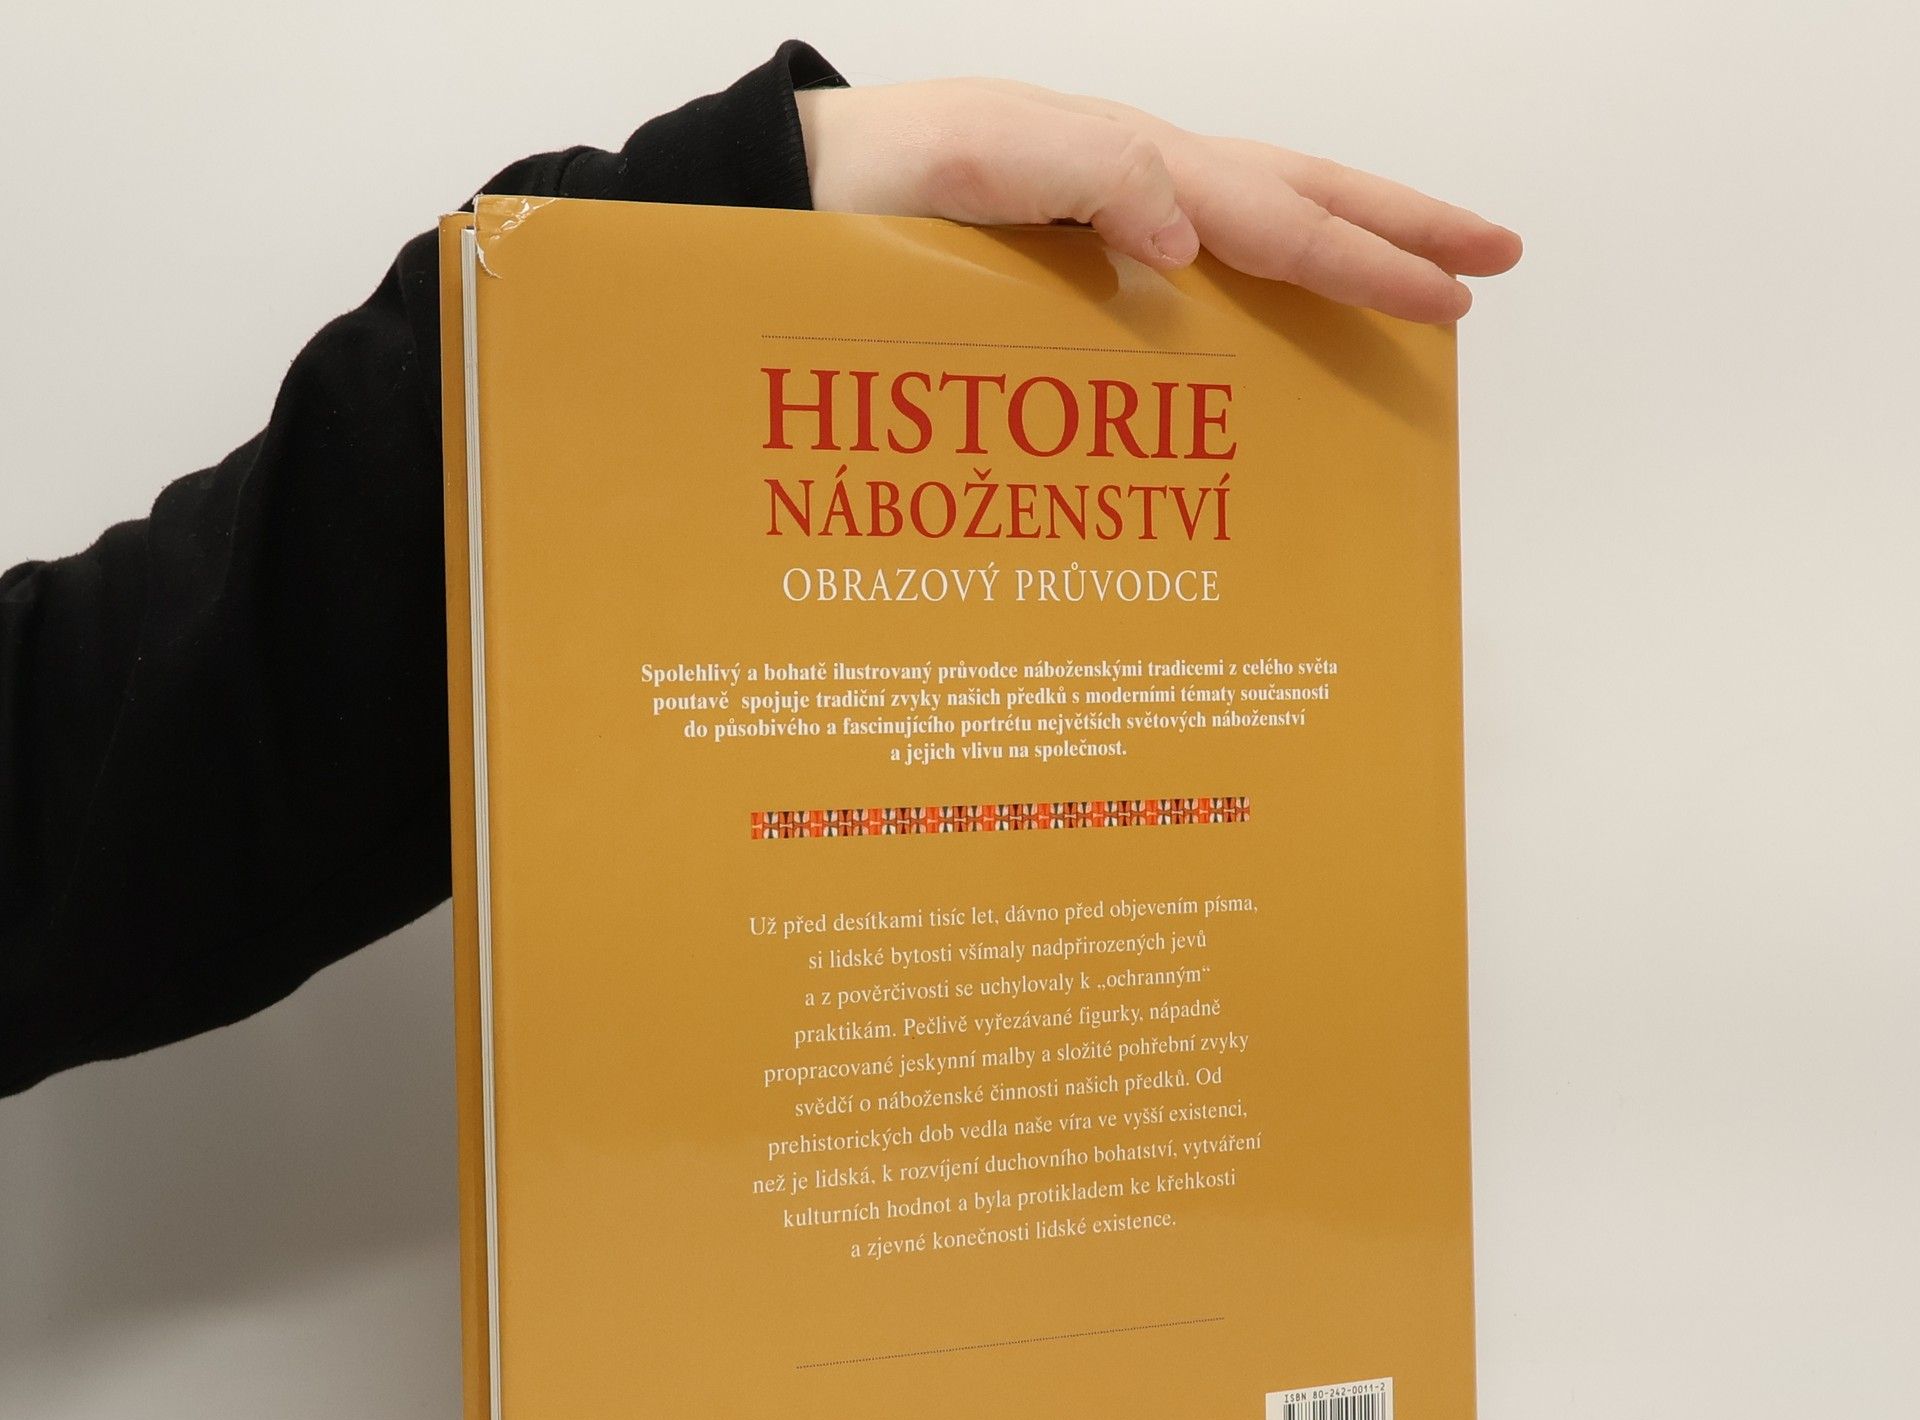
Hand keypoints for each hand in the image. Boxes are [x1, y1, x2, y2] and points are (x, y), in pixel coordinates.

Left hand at [797, 78, 1520, 323]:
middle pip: (1298, 199)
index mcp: (1132, 167)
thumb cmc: (872, 179)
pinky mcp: (1074, 253)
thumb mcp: (979, 159)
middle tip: (1493, 266)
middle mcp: (1135, 186)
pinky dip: (1260, 281)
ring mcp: (1109, 216)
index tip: (1456, 297)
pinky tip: (1273, 321)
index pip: (1282, 217)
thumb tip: (1191, 239)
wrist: (793, 193)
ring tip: (1417, 280)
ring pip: (1257, 223)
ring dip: (1344, 250)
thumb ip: (1093, 174)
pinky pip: (1198, 259)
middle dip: (1399, 234)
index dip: (1372, 260)